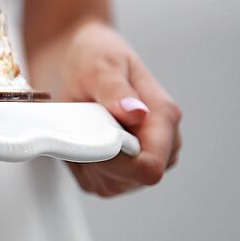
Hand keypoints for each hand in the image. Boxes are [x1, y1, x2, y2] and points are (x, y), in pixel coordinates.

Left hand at [34, 20, 182, 196]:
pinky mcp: (119, 172)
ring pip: (111, 185)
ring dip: (87, 161)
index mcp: (164, 117)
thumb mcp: (101, 64)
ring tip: (83, 125)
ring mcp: (140, 160)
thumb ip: (116, 91)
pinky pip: (95, 183)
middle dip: (99, 158)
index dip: (118, 161)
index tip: (93, 136)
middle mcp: (160, 144)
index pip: (150, 165)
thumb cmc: (92, 55)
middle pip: (130, 179)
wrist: (75, 57)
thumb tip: (137, 114)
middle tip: (84, 122)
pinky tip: (80, 137)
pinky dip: (80, 165)